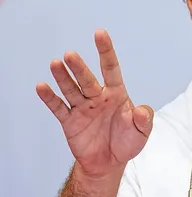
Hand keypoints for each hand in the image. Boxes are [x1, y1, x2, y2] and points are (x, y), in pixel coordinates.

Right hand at [36, 29, 153, 177]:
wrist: (109, 163)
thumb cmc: (127, 142)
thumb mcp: (142, 132)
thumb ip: (144, 120)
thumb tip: (142, 111)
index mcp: (117, 94)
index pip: (111, 69)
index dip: (106, 51)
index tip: (99, 34)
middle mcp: (98, 97)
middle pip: (87, 79)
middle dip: (79, 67)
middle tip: (70, 55)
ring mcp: (83, 108)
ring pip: (72, 89)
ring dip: (63, 77)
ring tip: (55, 63)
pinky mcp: (70, 121)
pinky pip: (59, 107)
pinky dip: (50, 98)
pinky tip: (42, 86)